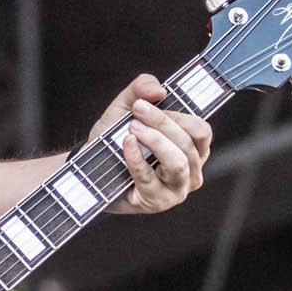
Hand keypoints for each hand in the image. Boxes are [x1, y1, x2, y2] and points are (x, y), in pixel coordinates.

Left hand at [86, 73, 211, 214]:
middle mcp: (190, 171)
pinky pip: (150, 178)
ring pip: (177, 163)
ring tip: (133, 128)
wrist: (91, 169)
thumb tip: (158, 89)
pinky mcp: (155, 201)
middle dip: (162, 123)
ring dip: (155, 141)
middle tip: (139, 110)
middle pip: (187, 144)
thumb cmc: (115, 140)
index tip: (154, 100)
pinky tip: (126, 144)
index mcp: (192, 149)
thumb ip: (141, 90)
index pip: (201, 131)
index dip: (180, 115)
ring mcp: (175, 190)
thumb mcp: (126, 109)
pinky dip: (137, 159)